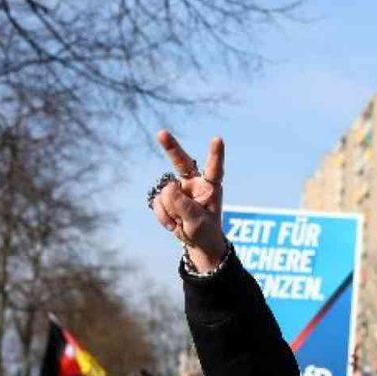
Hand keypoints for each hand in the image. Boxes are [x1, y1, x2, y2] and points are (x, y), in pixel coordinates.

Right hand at [151, 130, 227, 271]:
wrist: (197, 242)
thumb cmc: (205, 230)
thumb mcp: (198, 222)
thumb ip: (184, 205)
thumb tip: (167, 187)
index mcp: (210, 187)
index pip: (214, 169)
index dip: (215, 155)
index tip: (218, 139)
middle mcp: (194, 183)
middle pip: (181, 162)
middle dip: (171, 148)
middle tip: (161, 133)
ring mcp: (179, 188)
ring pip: (166, 193)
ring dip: (171, 211)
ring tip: (182, 223)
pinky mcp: (166, 196)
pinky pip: (158, 202)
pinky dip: (163, 216)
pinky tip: (173, 224)